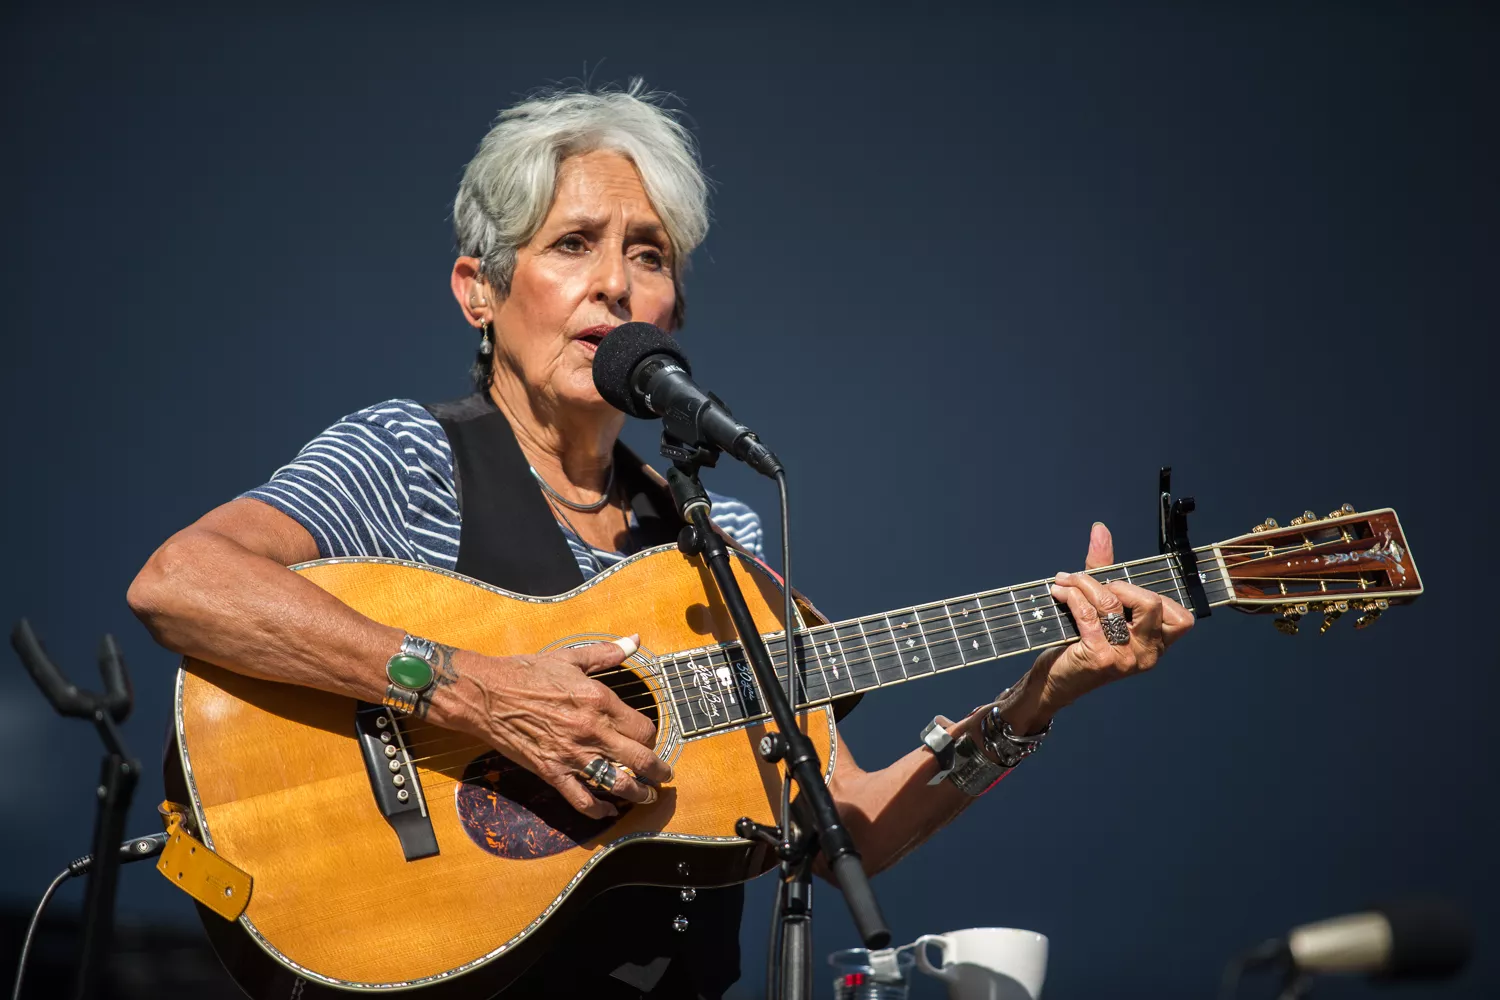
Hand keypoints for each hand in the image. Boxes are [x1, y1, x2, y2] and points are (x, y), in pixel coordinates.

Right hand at [450, 636, 671, 818]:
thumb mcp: (570, 657)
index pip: (642, 728)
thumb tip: (633, 641)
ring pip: (616, 784)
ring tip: (646, 796)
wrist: (487, 694)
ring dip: (637, 794)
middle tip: (664, 775)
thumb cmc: (527, 673)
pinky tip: (608, 812)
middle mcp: (591, 731)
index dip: (650, 735)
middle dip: (657, 771)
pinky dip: (598, 811)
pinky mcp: (552, 772)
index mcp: (598, 701)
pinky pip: (581, 799)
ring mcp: (572, 755)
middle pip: (639, 760)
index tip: (647, 737)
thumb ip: (606, 653)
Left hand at [1003, 523, 1193, 730]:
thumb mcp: (1101, 610)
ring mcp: (1124, 658)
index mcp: (1156, 645)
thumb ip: (1104, 570)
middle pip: (1151, 603)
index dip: (1152, 595)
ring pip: (1112, 603)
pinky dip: (1072, 596)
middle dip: (1119, 585)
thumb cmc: (1081, 646)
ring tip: (1066, 580)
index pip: (1181, 618)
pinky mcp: (1098, 657)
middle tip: (1092, 584)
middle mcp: (1146, 654)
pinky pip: (1088, 613)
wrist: (1054, 683)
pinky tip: (1059, 592)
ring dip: (1084, 584)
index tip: (1120, 589)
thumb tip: (1100, 530)